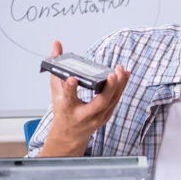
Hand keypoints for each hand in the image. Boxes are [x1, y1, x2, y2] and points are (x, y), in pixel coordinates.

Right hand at [40, 40, 129, 156]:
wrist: (70, 135)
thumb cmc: (63, 111)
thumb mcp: (55, 91)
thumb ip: (56, 67)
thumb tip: (56, 44)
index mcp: (68, 109)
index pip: (69, 99)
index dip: (70, 89)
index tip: (72, 79)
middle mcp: (84, 115)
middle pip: (100, 102)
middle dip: (109, 88)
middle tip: (113, 73)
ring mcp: (98, 117)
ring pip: (112, 101)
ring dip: (119, 85)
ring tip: (121, 69)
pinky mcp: (107, 115)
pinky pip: (116, 100)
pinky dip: (121, 87)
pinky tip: (125, 75)